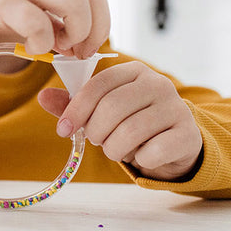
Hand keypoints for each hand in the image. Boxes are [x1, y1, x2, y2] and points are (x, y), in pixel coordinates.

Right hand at [0, 0, 109, 57]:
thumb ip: (48, 12)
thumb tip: (72, 43)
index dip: (100, 25)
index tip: (86, 47)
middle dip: (94, 33)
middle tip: (77, 53)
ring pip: (76, 5)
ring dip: (75, 35)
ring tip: (56, 48)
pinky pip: (38, 24)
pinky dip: (42, 43)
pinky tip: (30, 47)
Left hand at [38, 61, 202, 180]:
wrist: (174, 142)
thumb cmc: (132, 121)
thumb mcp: (102, 110)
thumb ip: (74, 104)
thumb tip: (42, 97)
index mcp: (134, 71)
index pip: (98, 85)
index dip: (76, 109)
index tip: (63, 130)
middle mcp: (158, 83)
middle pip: (112, 108)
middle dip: (95, 132)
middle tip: (96, 141)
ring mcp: (177, 107)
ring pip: (130, 132)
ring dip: (114, 148)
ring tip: (115, 149)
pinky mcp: (188, 134)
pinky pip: (152, 152)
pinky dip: (139, 159)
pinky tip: (142, 154)